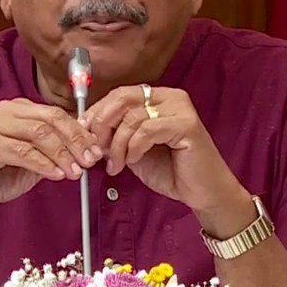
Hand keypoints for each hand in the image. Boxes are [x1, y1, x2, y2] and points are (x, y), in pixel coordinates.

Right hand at [0, 98, 102, 216]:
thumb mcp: (29, 164)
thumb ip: (51, 154)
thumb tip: (84, 152)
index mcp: (18, 111)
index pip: (57, 114)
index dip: (80, 132)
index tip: (96, 150)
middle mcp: (7, 112)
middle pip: (51, 119)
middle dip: (75, 141)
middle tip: (90, 160)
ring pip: (39, 133)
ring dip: (62, 154)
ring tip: (74, 172)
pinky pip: (22, 151)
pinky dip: (43, 164)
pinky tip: (55, 175)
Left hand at [83, 86, 250, 219]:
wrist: (203, 192)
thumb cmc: (172, 171)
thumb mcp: (134, 150)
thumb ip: (116, 137)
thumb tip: (89, 130)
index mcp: (158, 98)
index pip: (120, 94)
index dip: (98, 111)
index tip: (84, 130)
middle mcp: (170, 97)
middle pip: (123, 98)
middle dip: (103, 124)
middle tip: (97, 147)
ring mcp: (180, 109)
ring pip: (132, 117)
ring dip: (117, 144)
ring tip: (116, 164)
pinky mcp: (187, 124)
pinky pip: (147, 129)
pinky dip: (134, 147)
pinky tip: (133, 160)